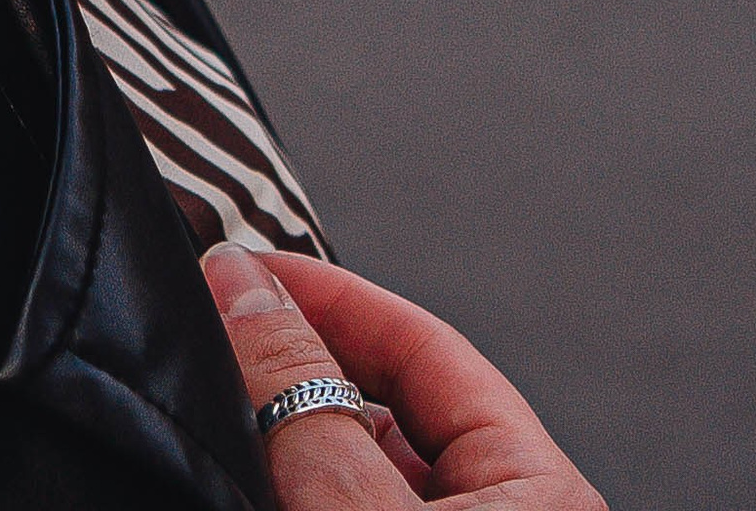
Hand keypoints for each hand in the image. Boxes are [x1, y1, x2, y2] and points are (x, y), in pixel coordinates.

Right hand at [201, 244, 607, 510]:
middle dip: (301, 361)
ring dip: (286, 431)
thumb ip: (308, 406)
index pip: (426, 348)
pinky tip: (239, 467)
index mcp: (538, 494)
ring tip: (219, 393)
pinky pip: (341, 509)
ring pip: (357, 472)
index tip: (249, 270)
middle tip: (217, 327)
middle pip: (387, 409)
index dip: (333, 296)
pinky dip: (287, 486)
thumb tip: (246, 290)